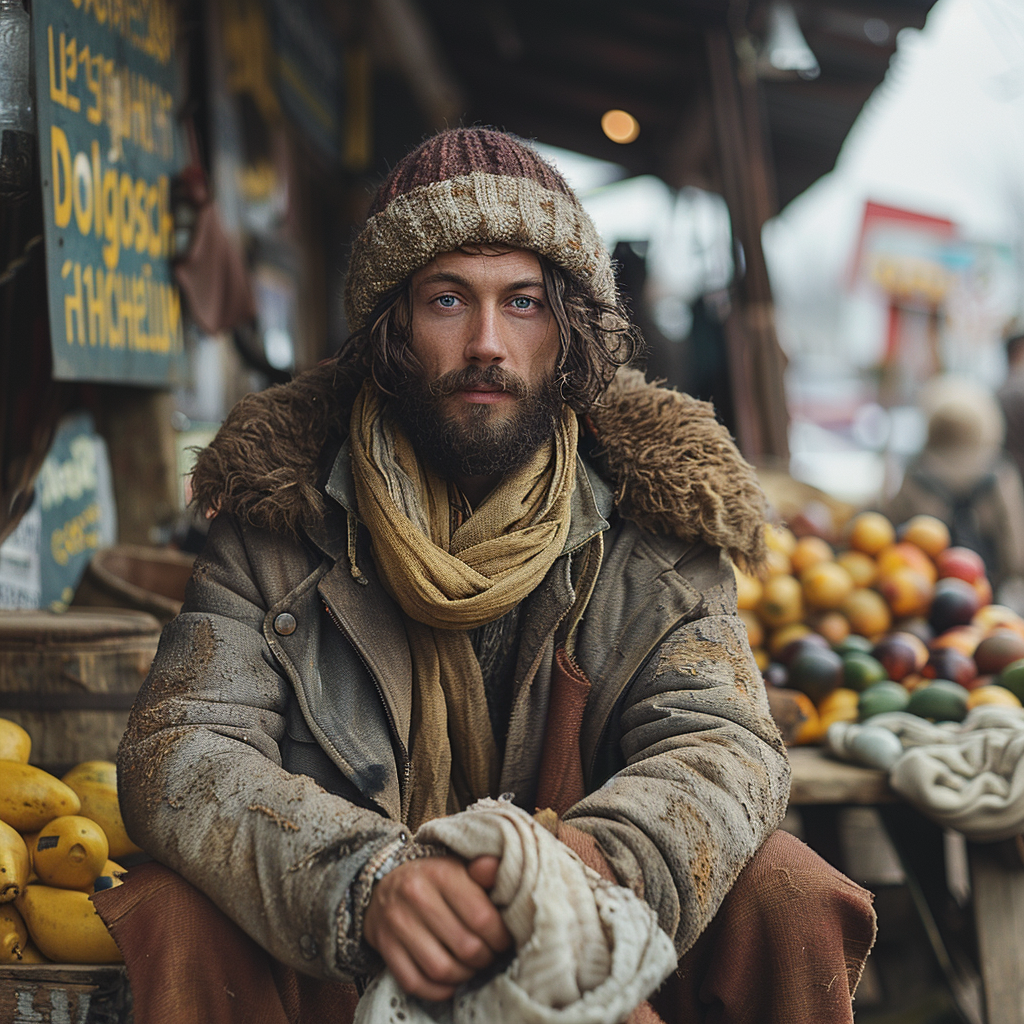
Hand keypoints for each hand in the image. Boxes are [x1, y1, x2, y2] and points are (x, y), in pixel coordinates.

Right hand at [363, 854, 510, 1000]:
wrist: (387, 881)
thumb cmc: (436, 878)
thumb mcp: (461, 867)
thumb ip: (484, 873)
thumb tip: (494, 869)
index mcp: (442, 873)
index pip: (482, 918)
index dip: (500, 937)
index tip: (505, 940)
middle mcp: (416, 895)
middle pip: (465, 948)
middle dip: (485, 959)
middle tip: (489, 955)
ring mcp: (396, 922)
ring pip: (441, 970)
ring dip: (463, 976)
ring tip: (471, 967)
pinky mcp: (384, 944)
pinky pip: (413, 983)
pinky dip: (436, 990)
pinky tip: (449, 981)